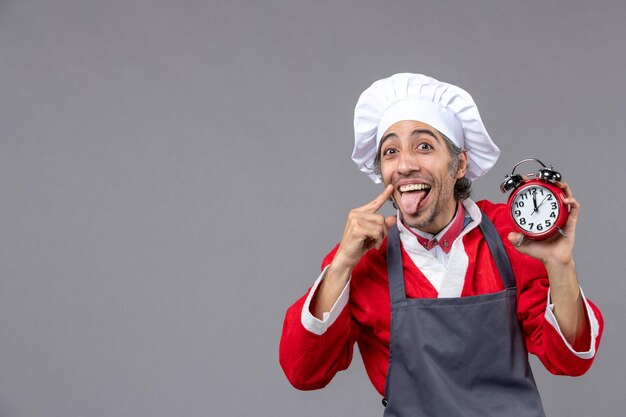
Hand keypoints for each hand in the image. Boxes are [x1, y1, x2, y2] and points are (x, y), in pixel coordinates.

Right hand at [312, 185, 396, 318]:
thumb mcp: (373, 235)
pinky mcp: (357, 228)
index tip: (391, 187)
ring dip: (381, 237)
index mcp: (358, 213)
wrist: (346, 258)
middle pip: (381, 218)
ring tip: (375, 243)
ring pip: (380, 225)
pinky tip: (373, 245)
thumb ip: (382, 226)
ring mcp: (355, 220)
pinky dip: (378, 240)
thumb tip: (393, 218)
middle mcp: (355, 214)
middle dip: (383, 231)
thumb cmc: (358, 246)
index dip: (384, 196)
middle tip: (378, 241)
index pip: (374, 203)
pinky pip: (377, 232)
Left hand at [508, 181, 578, 266]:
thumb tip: (510, 235)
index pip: (536, 198)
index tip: (526, 181)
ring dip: (563, 188)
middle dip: (550, 183)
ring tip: (558, 183)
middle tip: (545, 178)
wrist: (553, 260)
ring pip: (565, 197)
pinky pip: (574, 209)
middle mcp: (551, 213)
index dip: (533, 188)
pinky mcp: (570, 221)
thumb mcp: (522, 244)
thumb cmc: (540, 251)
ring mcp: (562, 216)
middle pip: (553, 193)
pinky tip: (566, 200)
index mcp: (540, 215)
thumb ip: (515, 239)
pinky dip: (572, 202)